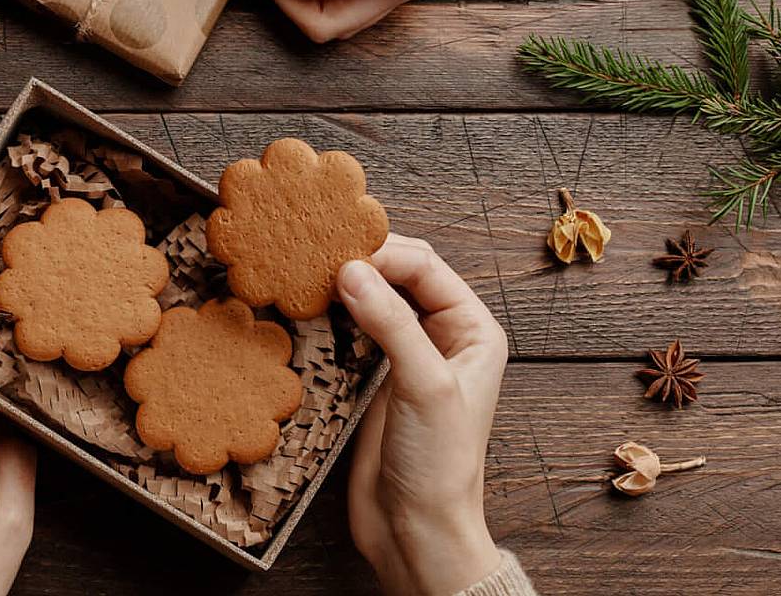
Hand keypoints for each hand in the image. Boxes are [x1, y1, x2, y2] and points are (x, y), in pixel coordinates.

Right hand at [338, 235, 509, 595]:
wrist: (415, 528)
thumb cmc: (439, 464)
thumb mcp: (423, 385)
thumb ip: (392, 323)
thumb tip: (351, 271)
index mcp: (473, 329)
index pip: (425, 267)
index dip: (383, 253)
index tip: (337, 253)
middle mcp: (444, 335)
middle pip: (400, 274)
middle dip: (363, 261)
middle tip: (316, 257)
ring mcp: (408, 355)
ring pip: (375, 298)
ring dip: (345, 284)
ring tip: (307, 274)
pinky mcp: (376, 376)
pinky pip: (354, 328)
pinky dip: (333, 313)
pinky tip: (309, 307)